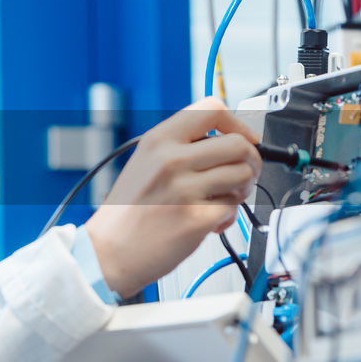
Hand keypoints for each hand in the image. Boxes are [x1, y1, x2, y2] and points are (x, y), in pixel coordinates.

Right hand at [83, 97, 261, 297]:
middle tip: (242, 173)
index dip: (237, 124)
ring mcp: (185, 189)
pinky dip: (227, 217)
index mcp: (158, 140)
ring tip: (222, 199)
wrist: (109, 251)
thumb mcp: (145, 161)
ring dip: (241, 189)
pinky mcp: (197, 219)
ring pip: (243, 175)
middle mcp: (172, 160)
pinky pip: (234, 208)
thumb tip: (228, 139)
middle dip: (251, 160)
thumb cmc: (127, 211)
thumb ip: (181, 146)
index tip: (244, 138)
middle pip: (239, 144)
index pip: (212, 109)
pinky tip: (208, 223)